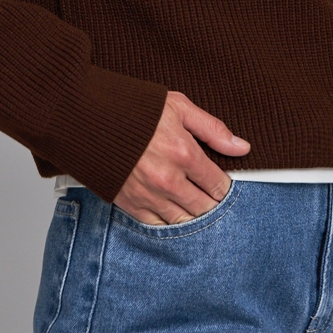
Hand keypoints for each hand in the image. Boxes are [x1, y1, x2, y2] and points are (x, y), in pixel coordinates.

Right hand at [113, 90, 250, 224]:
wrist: (90, 118)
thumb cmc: (135, 109)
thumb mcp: (179, 107)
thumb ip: (212, 129)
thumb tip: (242, 147)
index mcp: (184, 154)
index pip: (218, 185)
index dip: (224, 186)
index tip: (222, 183)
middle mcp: (168, 180)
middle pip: (204, 207)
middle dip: (211, 203)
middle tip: (211, 196)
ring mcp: (149, 195)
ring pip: (183, 220)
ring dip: (192, 215)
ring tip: (195, 206)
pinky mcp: (130, 204)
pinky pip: (158, 225)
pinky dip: (168, 221)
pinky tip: (172, 211)